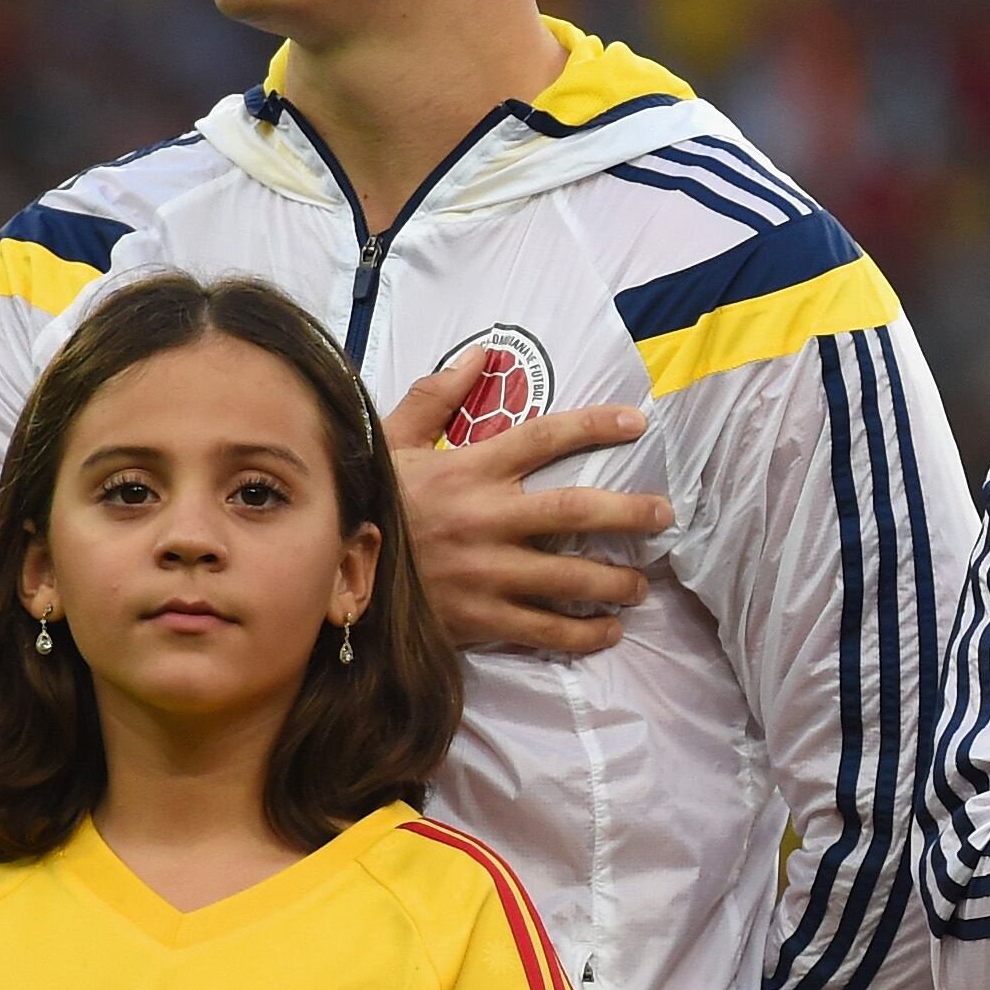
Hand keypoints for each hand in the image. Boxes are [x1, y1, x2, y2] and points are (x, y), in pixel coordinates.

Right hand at [381, 356, 673, 655]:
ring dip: (616, 582)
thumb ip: (434, 398)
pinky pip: (544, 630)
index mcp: (468, 471)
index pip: (544, 438)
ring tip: (640, 585)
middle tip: (664, 516)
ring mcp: (485, 572)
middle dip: (630, 513)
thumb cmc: (368, 504)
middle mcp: (485, 519)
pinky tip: (608, 631)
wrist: (326, 574)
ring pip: (570, 578)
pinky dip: (583, 634)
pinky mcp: (478, 618)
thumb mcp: (390, 443)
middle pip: (575, 512)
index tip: (639, 423)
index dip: (595, 426)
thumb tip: (479, 355)